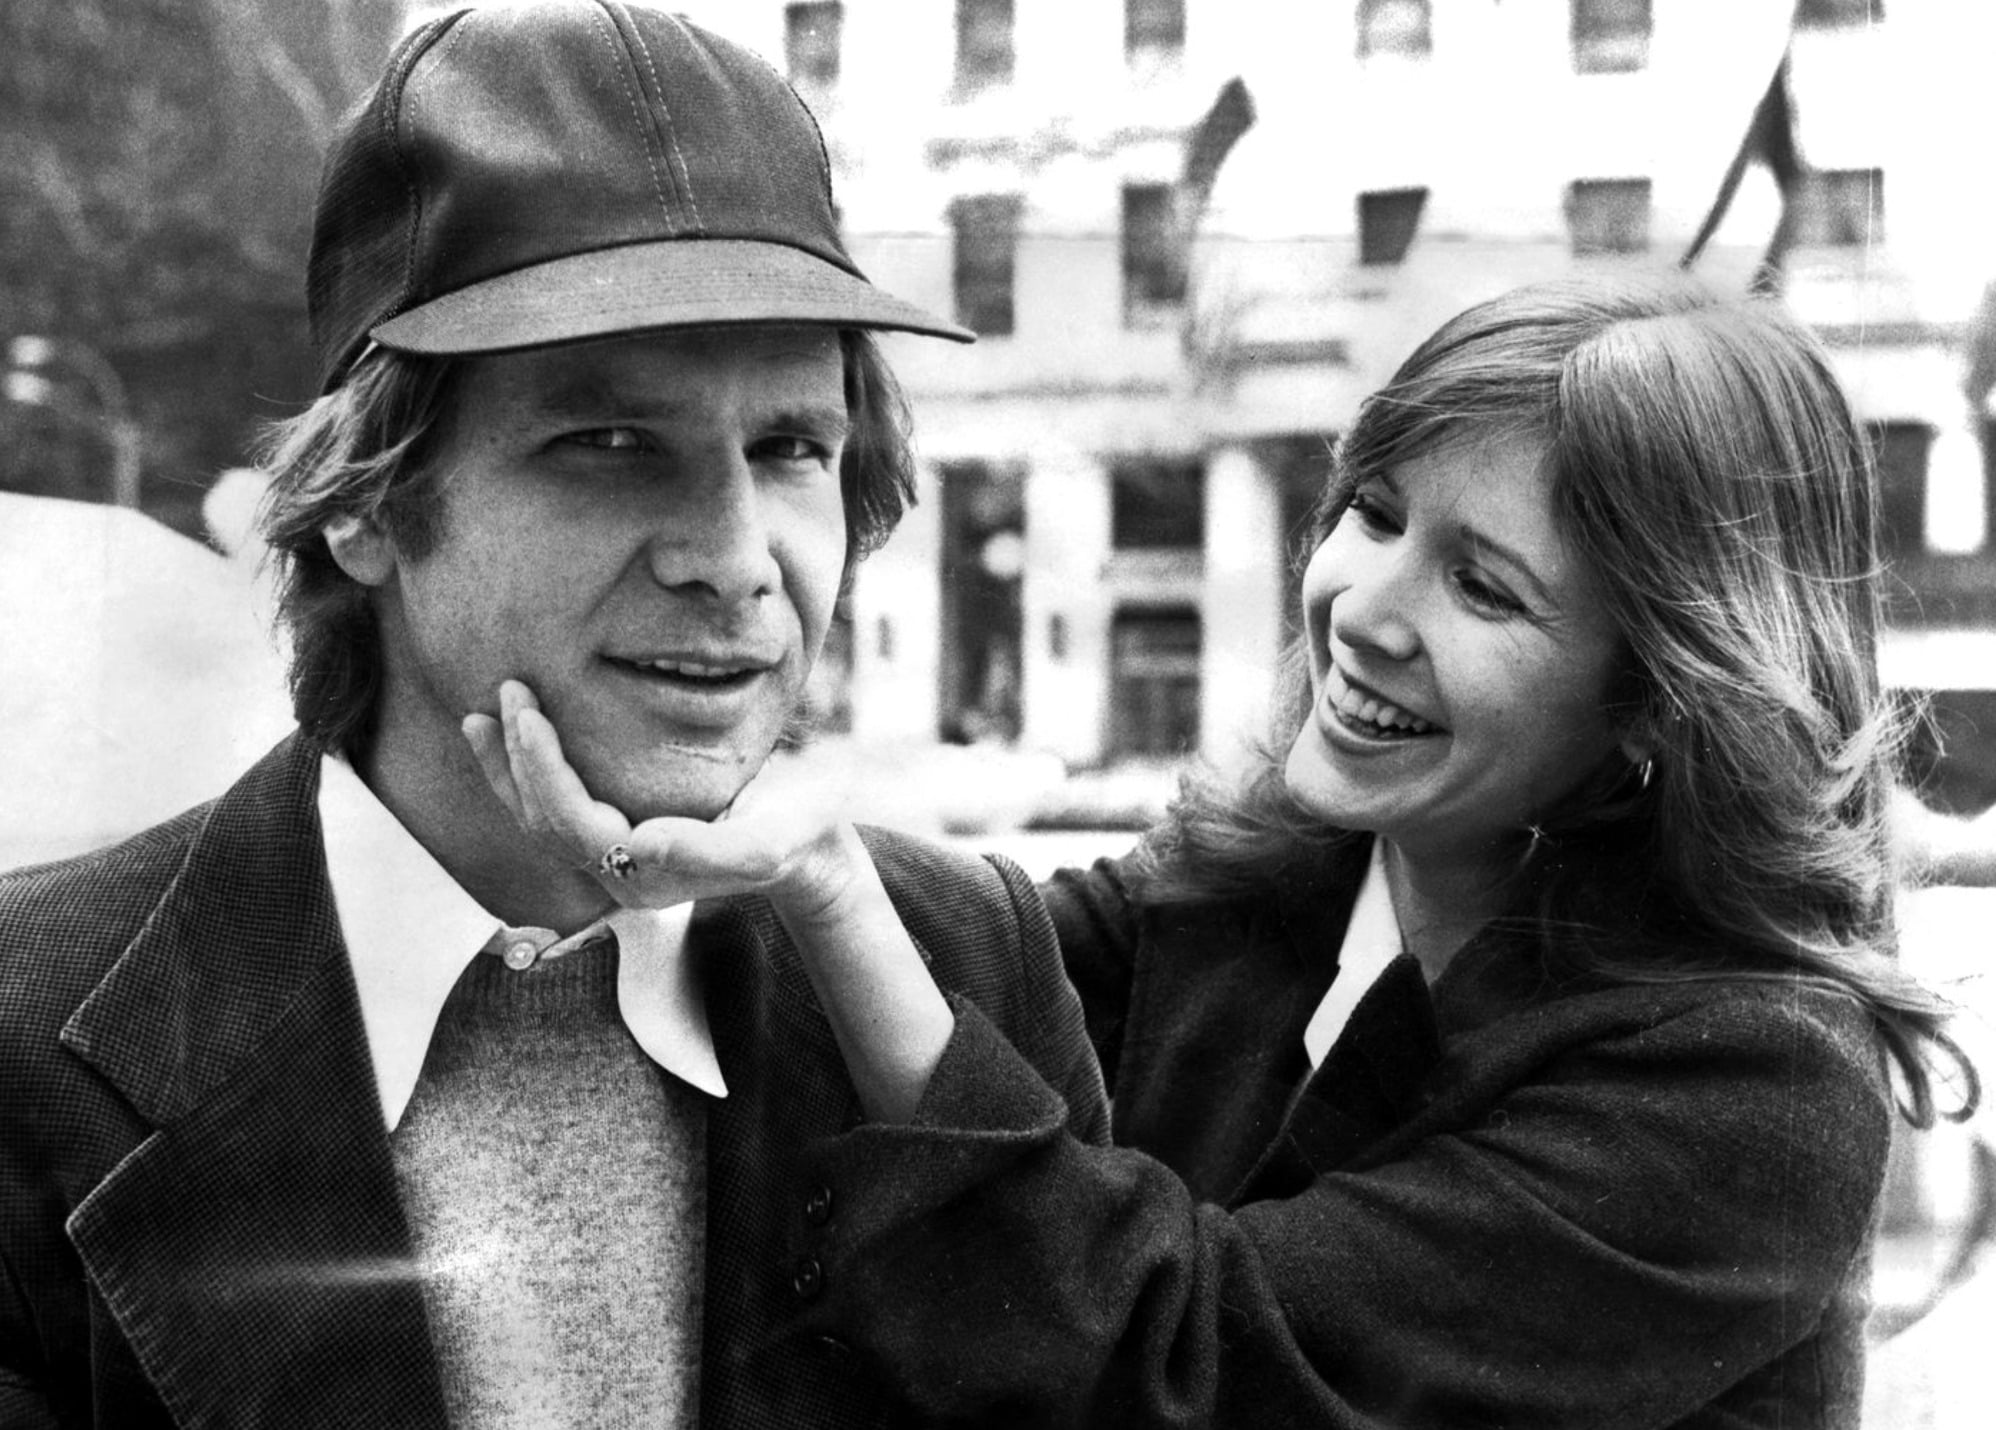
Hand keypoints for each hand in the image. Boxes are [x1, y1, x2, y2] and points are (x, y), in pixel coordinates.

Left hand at [462, 678, 954, 1121]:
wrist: (816, 847)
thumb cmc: (799, 835)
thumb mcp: (769, 841)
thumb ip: (708, 850)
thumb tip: (641, 844)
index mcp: (645, 875)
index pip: (570, 823)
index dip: (540, 769)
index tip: (527, 711)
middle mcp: (620, 875)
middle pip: (544, 821)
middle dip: (518, 758)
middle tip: (509, 691)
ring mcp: (619, 860)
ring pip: (542, 820)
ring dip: (508, 767)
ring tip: (484, 715)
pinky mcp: (624, 836)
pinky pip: (560, 810)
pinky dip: (531, 773)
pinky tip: (518, 737)